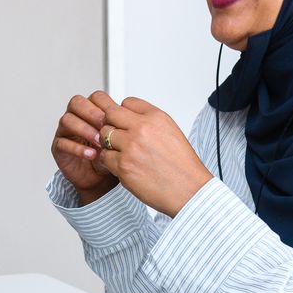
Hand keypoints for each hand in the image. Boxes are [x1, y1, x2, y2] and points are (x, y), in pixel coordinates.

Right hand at [51, 92, 119, 203]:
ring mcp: (65, 131)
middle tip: (104, 125)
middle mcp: (76, 117)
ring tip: (99, 142)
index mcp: (92, 111)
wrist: (100, 179)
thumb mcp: (122, 139)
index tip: (116, 117)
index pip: (94, 97)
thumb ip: (124, 127)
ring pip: (67, 120)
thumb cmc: (111, 155)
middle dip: (91, 113)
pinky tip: (91, 154)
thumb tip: (137, 118)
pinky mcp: (59, 147)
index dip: (103, 104)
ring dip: (84, 129)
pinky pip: (62, 142)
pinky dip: (77, 148)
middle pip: (76, 103)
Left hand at [91, 93, 212, 216]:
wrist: (189, 190)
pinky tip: (121, 165)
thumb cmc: (182, 166)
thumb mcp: (171, 132)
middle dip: (110, 123)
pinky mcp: (123, 166)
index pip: (128, 102)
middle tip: (115, 134)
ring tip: (120, 152)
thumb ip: (149, 123)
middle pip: (110, 114)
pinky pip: (104, 156)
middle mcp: (142, 128)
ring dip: (108, 143)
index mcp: (156, 117)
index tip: (124, 120)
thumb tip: (130, 119)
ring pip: (104, 135)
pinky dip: (109, 161)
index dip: (123, 112)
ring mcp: (131, 147)